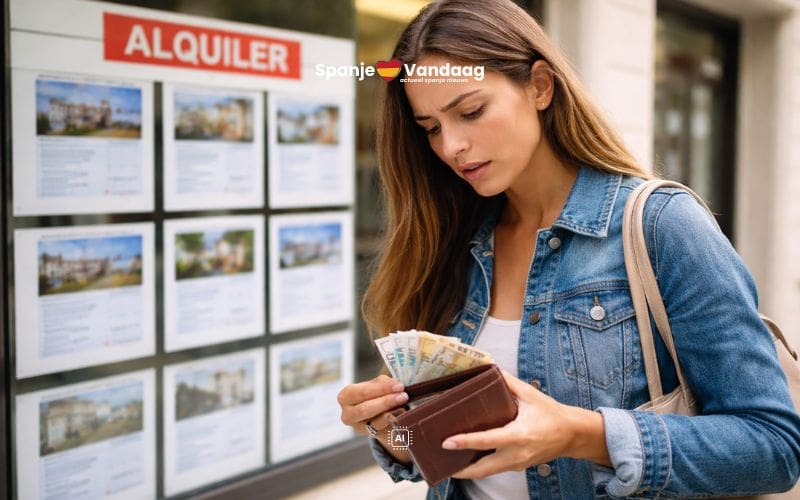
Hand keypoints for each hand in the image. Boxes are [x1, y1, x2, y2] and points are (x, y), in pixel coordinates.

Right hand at [337, 374, 408, 437]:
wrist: (377, 411)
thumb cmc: (375, 393)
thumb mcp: (376, 384)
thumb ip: (383, 383)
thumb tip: (395, 384)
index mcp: (345, 397)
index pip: (362, 392)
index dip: (381, 389)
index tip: (399, 385)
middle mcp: (348, 415)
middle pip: (365, 409)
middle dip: (386, 402)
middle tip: (403, 396)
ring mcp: (358, 428)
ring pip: (375, 422)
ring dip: (392, 412)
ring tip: (404, 404)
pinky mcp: (371, 436)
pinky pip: (384, 430)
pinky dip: (394, 421)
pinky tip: (403, 414)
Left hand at [443, 370, 609, 478]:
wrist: (572, 434)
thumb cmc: (551, 414)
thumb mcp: (530, 394)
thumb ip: (508, 381)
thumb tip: (489, 367)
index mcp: (519, 434)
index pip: (487, 441)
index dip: (465, 442)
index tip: (447, 442)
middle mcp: (517, 453)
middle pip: (483, 469)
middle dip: (461, 469)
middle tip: (440, 461)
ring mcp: (518, 463)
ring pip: (487, 472)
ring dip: (468, 470)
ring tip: (448, 463)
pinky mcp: (518, 466)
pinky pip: (495, 469)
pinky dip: (480, 467)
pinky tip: (467, 459)